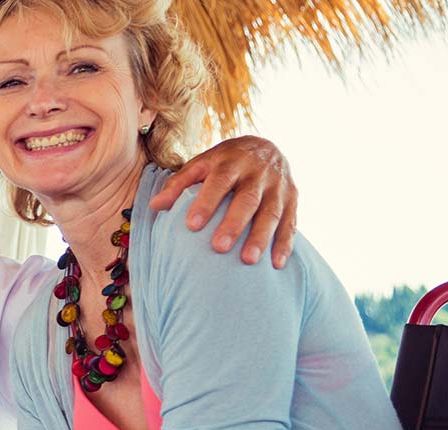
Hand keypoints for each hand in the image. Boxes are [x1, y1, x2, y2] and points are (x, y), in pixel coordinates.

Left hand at [148, 135, 298, 268]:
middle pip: (248, 199)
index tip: (192, 225)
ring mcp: (278, 186)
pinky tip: (277, 264)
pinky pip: (291, 222)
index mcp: (232, 162)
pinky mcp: (293, 198)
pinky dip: (285, 243)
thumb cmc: (225, 162)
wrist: (265, 147)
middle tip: (219, 247)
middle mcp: (258, 172)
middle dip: (234, 223)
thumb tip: (154, 206)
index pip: (219, 181)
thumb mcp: (201, 164)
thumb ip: (179, 184)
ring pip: (272, 213)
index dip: (206, 202)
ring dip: (261, 237)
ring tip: (248, 261)